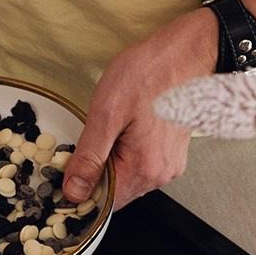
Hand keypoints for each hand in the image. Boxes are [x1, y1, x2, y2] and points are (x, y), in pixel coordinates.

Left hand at [62, 10, 221, 208]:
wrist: (188, 52)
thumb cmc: (151, 73)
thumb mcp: (106, 113)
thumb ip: (89, 157)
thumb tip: (74, 189)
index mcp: (144, 168)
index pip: (105, 202)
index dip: (80, 191)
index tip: (67, 171)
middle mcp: (161, 172)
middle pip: (117, 191)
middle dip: (95, 173)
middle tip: (86, 140)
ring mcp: (171, 162)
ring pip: (128, 176)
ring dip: (111, 160)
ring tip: (109, 127)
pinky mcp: (173, 150)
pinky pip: (142, 162)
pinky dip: (126, 151)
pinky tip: (123, 127)